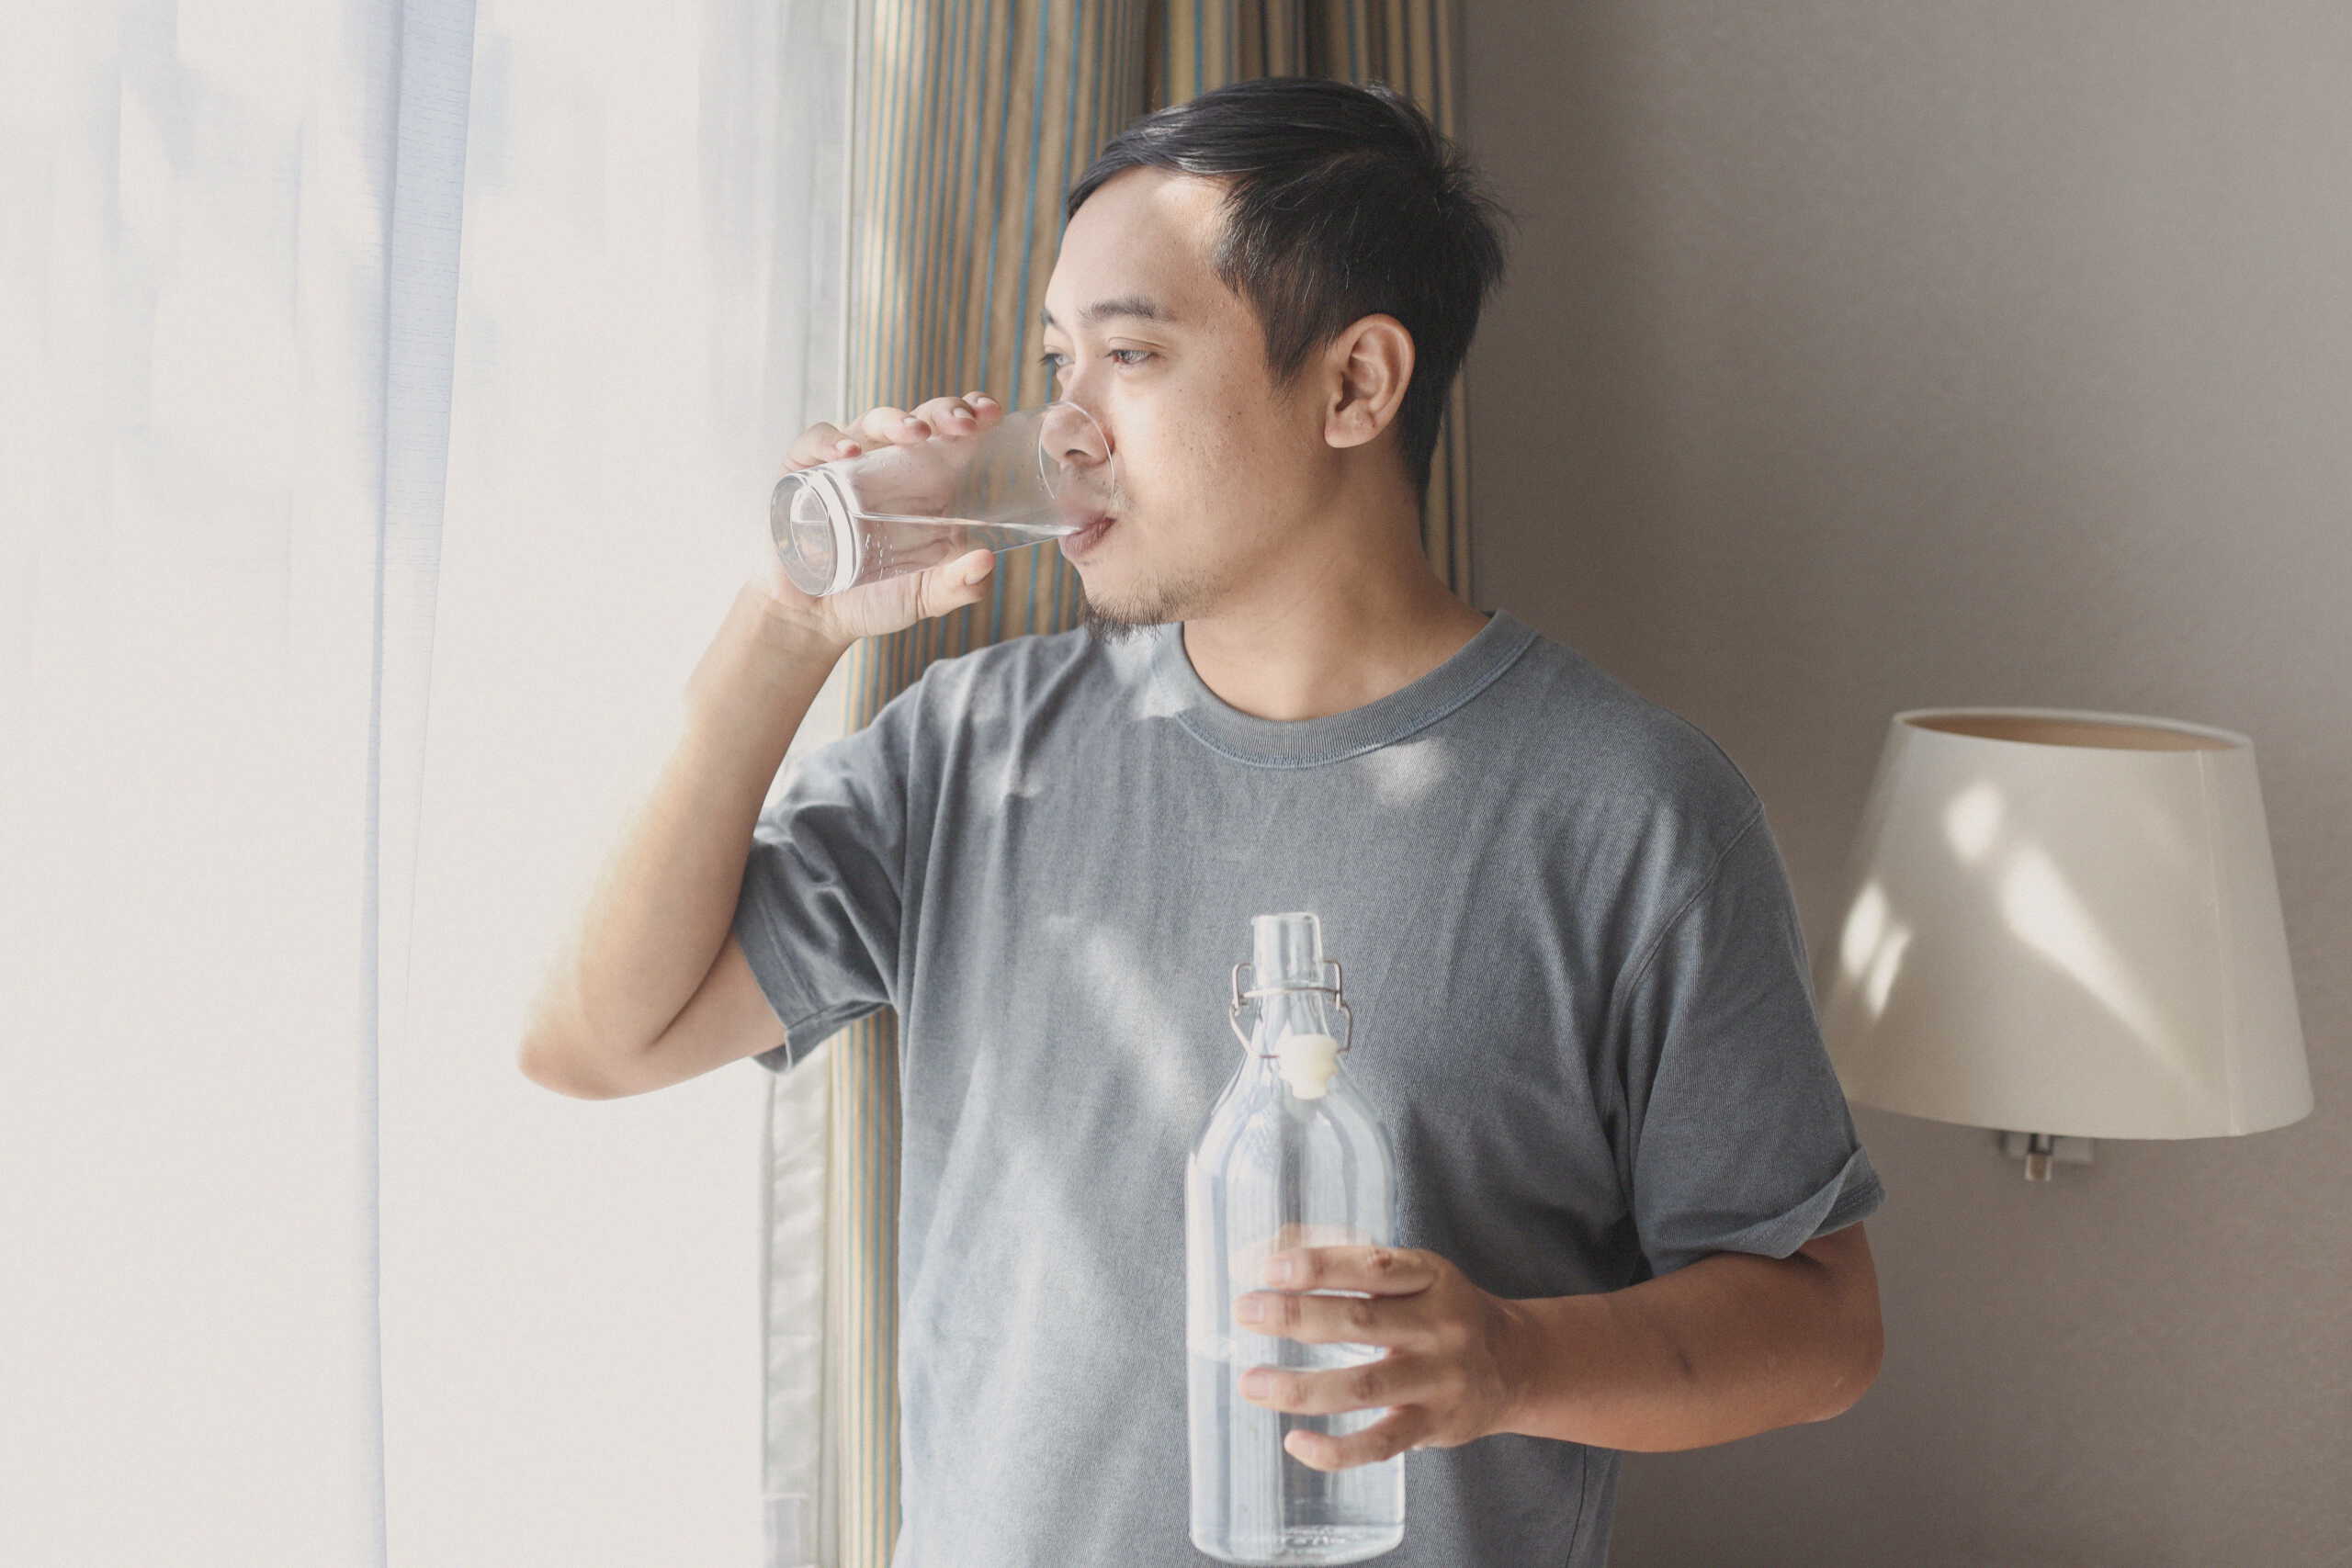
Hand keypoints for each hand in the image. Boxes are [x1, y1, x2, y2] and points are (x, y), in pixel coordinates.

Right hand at [751, 392, 1009, 645]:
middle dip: (943, 412)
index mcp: (926, 483)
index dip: (972, 414)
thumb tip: (985, 561)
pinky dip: (830, 441)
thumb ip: (960, 586)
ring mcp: (845, 463)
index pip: (953, 434)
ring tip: (914, 434)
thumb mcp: (927, 597)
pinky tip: (847, 454)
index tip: (991, 413)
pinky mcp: (804, 471)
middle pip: (919, 419)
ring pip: (871, 422)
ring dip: (895, 420)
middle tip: (962, 424)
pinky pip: (815, 442)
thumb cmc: (877, 598)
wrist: (817, 618)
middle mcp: (889, 464)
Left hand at [1233, 1245, 1527, 1471]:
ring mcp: (1437, 1380)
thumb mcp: (1416, 1274)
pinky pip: (1379, 1444)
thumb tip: (1269, 1252)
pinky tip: (1295, 1442)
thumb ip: (1353, 1264)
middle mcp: (1438, 1326)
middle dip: (1295, 1316)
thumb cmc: (1445, 1312)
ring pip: (1363, 1386)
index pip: (1372, 1266)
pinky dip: (1335, 1450)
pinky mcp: (1433, 1426)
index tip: (1269, 1268)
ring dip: (1300, 1386)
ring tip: (1251, 1383)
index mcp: (1430, 1277)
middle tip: (1245, 1312)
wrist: (1518, 1365)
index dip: (1319, 1265)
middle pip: (1359, 1321)